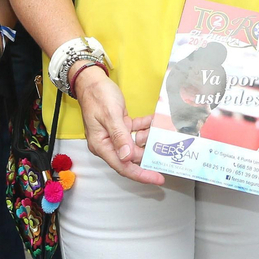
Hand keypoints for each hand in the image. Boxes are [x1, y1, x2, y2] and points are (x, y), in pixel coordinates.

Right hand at [76, 65, 165, 185]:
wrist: (91, 80)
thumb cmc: (97, 96)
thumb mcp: (110, 115)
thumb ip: (119, 136)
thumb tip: (127, 157)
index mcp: (101, 145)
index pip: (122, 166)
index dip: (141, 174)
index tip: (157, 178)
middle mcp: (108, 143)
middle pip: (131, 157)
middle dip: (149, 155)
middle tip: (167, 154)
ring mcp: (114, 135)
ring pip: (136, 143)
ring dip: (149, 137)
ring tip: (162, 132)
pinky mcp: (120, 125)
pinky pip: (136, 129)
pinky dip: (146, 126)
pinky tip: (155, 121)